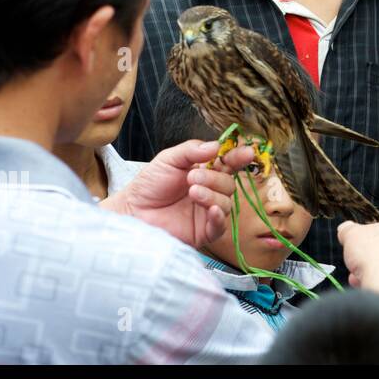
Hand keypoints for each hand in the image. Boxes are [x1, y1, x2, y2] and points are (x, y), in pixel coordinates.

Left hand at [100, 139, 254, 247]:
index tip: (247, 152)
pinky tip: (211, 209)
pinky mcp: (202, 232)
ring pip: (226, 203)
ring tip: (192, 191)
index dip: (239, 158)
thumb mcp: (168, 159)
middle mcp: (210, 192)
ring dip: (212, 195)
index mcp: (206, 173)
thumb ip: (191, 151)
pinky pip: (220, 226)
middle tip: (192, 177)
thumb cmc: (149, 185)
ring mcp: (207, 212)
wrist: (132, 210)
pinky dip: (219, 217)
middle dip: (214, 179)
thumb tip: (216, 146)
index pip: (229, 165)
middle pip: (229, 184)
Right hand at [338, 219, 378, 301]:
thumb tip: (345, 229)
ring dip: (372, 273)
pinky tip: (367, 287)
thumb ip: (348, 229)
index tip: (358, 246)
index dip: (368, 239)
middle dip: (369, 258)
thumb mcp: (351, 233)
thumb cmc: (372, 253)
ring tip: (359, 278)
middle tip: (357, 262)